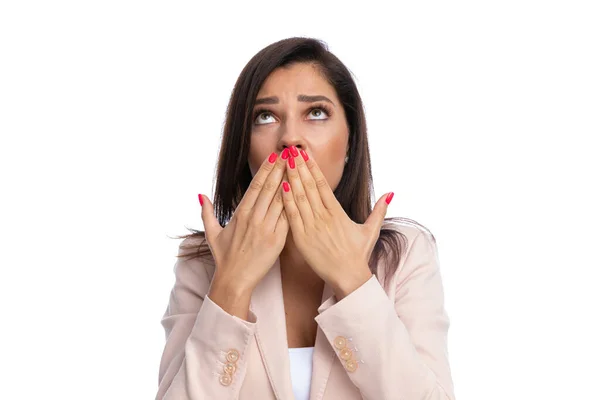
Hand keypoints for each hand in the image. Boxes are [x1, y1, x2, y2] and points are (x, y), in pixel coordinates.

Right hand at [199, 150, 288, 293]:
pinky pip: (288, 218)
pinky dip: (295, 205)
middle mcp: (254, 218)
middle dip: (281, 169)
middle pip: (271, 188)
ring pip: (281, 200)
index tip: (275, 156)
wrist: (235, 280)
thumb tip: (201, 195)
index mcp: (241, 213)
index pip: (256, 185)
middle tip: (291, 153)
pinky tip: (303, 193)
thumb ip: (207, 212)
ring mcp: (267, 229)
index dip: (266, 169)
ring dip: (291, 182)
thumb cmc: (224, 257)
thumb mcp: (212, 233)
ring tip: (299, 167)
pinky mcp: (278, 240)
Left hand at [280, 146, 393, 297]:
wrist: (349, 277)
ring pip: (299, 198)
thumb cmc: (358, 255)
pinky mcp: (302, 239)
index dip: (313, 168)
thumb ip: (379, 210)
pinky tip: (281, 186)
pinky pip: (292, 216)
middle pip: (309, 187)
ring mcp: (312, 228)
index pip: (322, 185)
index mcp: (337, 213)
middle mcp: (324, 217)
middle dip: (299, 167)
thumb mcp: (371, 231)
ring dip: (291, 178)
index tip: (305, 154)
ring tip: (284, 162)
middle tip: (291, 150)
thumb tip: (390, 193)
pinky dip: (286, 201)